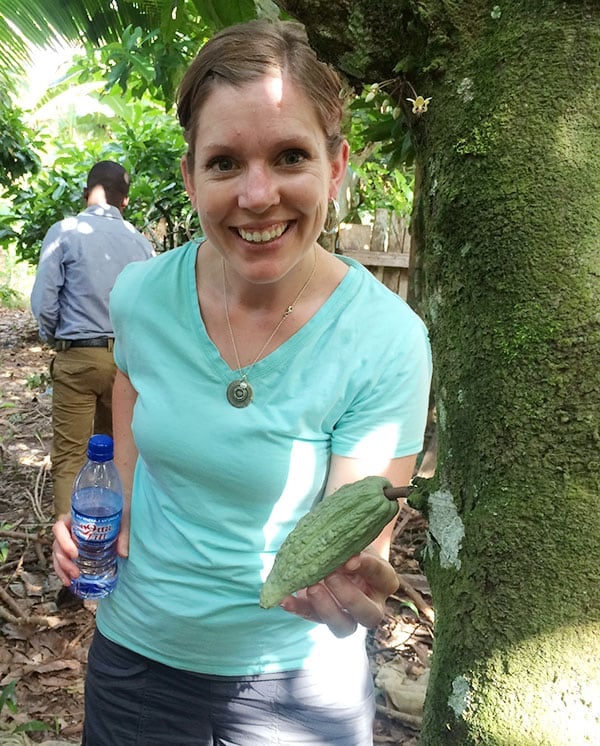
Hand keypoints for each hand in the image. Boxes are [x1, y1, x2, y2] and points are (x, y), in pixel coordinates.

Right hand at [52, 505, 130, 586]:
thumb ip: (123, 532)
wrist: (119, 510)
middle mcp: (69, 528)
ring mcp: (69, 539)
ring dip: (62, 569)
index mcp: (75, 517)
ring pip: (57, 555)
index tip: (75, 554)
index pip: (60, 527)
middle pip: (57, 545)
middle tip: (76, 573)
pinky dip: (63, 571)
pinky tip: (69, 581)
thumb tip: (123, 554)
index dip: (63, 541)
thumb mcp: (122, 516)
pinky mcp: (74, 548)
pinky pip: (63, 560)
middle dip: (64, 561)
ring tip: (71, 580)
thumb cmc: (116, 510)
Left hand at [279, 549, 398, 637]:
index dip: (367, 567)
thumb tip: (333, 538)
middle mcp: (372, 604)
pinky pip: (311, 618)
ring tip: (311, 588)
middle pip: (369, 615)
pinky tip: (285, 599)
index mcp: (384, 581)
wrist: (340, 552)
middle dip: (349, 598)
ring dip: (326, 609)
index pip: (381, 576)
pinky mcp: (323, 617)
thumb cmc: (352, 543)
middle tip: (330, 576)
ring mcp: (348, 615)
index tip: (349, 559)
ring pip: (344, 628)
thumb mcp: (356, 540)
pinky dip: (298, 608)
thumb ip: (350, 542)